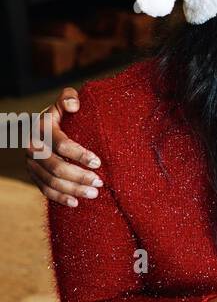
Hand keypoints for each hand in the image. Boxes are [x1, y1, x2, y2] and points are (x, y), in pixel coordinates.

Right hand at [25, 87, 103, 206]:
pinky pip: (44, 190)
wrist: (45, 128)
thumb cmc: (63, 115)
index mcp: (42, 127)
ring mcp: (31, 162)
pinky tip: (75, 203)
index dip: (79, 154)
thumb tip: (74, 106)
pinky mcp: (33, 174)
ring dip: (73, 189)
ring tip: (94, 193)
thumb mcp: (65, 102)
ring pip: (51, 181)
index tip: (98, 162)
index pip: (61, 144)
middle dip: (79, 176)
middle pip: (56, 166)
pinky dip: (59, 198)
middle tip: (99, 182)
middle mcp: (34, 145)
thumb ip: (69, 98)